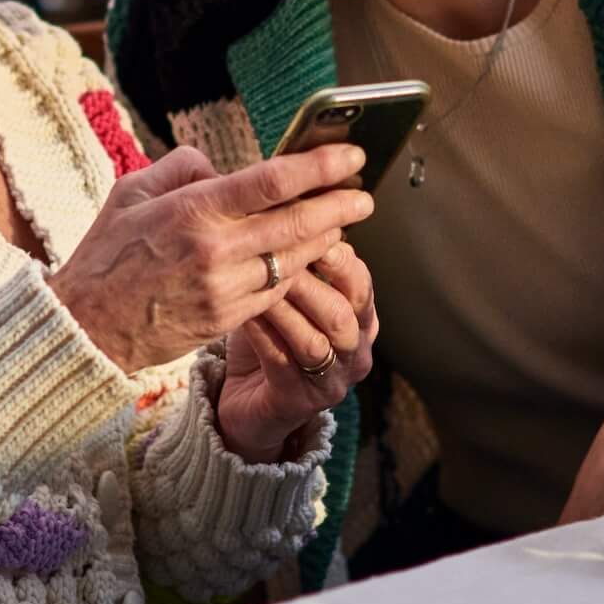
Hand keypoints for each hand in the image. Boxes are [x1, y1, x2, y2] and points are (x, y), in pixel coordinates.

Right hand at [48, 144, 374, 372]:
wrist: (87, 327)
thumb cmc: (107, 252)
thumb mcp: (132, 190)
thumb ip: (183, 167)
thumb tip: (225, 169)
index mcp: (192, 210)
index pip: (272, 181)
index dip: (320, 167)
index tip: (351, 155)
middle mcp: (215, 250)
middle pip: (298, 222)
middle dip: (341, 205)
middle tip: (365, 193)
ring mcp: (224, 288)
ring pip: (295, 259)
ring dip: (326, 239)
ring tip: (343, 221)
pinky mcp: (227, 318)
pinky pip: (277, 290)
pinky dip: (298, 270)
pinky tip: (308, 256)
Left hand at [217, 241, 378, 462]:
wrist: (247, 403)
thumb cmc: (269, 336)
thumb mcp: (288, 294)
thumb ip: (296, 260)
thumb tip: (289, 201)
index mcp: (361, 320)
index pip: (361, 282)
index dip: (338, 254)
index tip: (310, 226)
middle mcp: (355, 352)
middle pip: (346, 311)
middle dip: (315, 278)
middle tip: (284, 249)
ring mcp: (331, 381)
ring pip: (317, 338)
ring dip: (288, 305)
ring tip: (260, 277)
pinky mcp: (299, 402)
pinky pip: (282, 361)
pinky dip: (263, 332)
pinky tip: (242, 311)